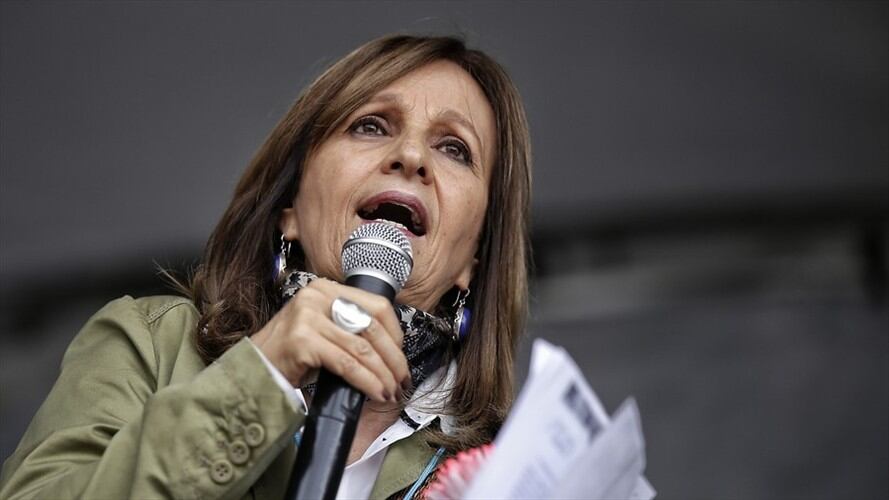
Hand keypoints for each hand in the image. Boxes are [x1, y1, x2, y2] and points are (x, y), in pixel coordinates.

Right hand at [251, 278, 409, 402]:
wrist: (254, 370)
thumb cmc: (291, 354)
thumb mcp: (323, 329)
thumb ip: (350, 328)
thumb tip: (391, 349)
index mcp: (326, 289)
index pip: (377, 305)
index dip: (395, 334)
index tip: (400, 356)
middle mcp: (317, 297)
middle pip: (373, 327)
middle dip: (393, 358)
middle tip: (401, 379)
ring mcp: (308, 317)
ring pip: (362, 348)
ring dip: (383, 374)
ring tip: (390, 390)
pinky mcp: (303, 341)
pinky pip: (347, 364)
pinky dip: (366, 381)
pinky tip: (375, 392)